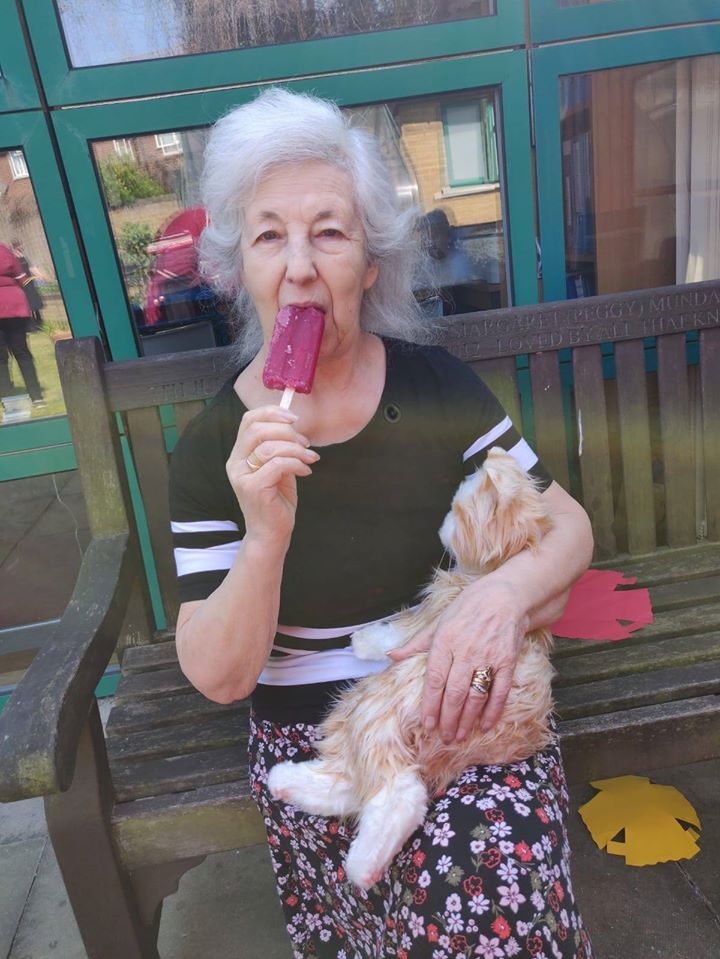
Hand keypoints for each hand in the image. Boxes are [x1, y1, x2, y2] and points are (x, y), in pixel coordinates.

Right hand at [226, 405, 319, 543]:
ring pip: (269, 447)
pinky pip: (278, 465)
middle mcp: (235, 463)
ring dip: (296, 449)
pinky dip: (296, 464)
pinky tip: (306, 471)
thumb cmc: (277, 500)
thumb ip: (280, 447)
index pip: (248, 421)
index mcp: (239, 454)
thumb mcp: (279, 467)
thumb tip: (294, 424)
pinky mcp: (253, 488)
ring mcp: (242, 476)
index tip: (294, 418)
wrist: (272, 533)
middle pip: (257, 430)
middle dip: (286, 431)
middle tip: (305, 443)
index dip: (271, 413)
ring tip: (309, 458)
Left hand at [387, 578, 527, 742]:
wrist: (505, 596)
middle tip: (444, 738)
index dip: (430, 704)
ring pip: (476, 695)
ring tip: (460, 736)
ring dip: (468, 719)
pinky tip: (485, 725)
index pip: (435, 679)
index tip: (427, 724)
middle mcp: (466, 651)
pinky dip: (493, 710)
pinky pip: (500, 690)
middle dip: (448, 719)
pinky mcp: (507, 661)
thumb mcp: (439, 621)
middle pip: (454, 692)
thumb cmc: (468, 607)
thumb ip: (416, 644)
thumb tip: (391, 656)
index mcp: (445, 641)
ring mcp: (488, 657)